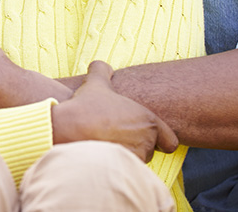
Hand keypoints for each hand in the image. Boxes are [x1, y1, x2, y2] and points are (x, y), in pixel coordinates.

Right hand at [51, 61, 177, 161]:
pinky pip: (125, 172)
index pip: (170, 141)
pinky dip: (116, 167)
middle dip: (136, 146)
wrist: (67, 129)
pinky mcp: (123, 171)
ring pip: (137, 162)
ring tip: (106, 146)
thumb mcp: (94, 83)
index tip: (143, 137)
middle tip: (116, 137)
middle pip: (150, 152)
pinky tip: (101, 157)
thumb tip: (101, 65)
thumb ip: (101, 71)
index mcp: (149, 121)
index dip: (160, 140)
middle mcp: (147, 141)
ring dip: (126, 156)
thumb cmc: (85, 107)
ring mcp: (136, 158)